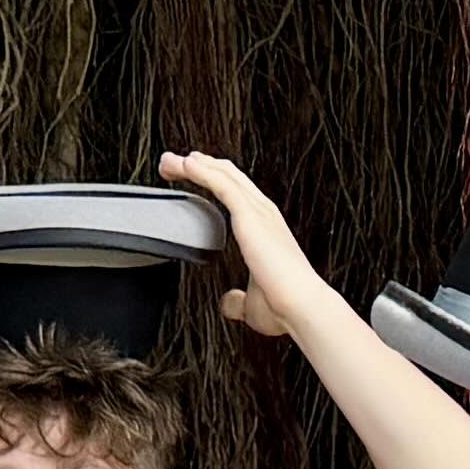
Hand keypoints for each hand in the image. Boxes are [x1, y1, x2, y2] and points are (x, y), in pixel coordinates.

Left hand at [159, 148, 329, 339]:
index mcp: (265, 228)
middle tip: (171, 163)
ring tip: (168, 160)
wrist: (301, 306)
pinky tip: (186, 164)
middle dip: (198, 165)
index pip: (236, 192)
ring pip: (221, 174)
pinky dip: (202, 171)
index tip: (189, 174)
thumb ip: (237, 300)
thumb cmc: (283, 307)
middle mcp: (263, 213)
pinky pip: (221, 184)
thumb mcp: (252, 303)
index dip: (212, 179)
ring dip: (192, 164)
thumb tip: (228, 303)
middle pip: (226, 176)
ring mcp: (258, 211)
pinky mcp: (250, 214)